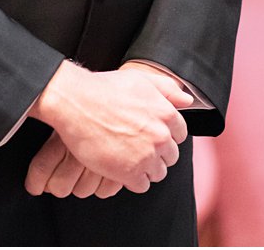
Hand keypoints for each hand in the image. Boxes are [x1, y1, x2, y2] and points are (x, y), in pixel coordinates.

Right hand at [29, 61, 192, 192]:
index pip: (180, 134)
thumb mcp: (141, 79)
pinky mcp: (129, 172)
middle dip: (158, 153)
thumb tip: (187, 100)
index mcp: (167, 113)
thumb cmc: (105, 89)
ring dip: (147, 168)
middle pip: (171, 156)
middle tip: (139, 149)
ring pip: (158, 172)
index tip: (152, 136)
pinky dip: (134, 180)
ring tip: (130, 160)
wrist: (77, 103)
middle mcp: (161, 136)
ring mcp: (146, 156)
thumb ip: (167, 89)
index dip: (166, 135)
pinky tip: (122, 169)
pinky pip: (142, 185)